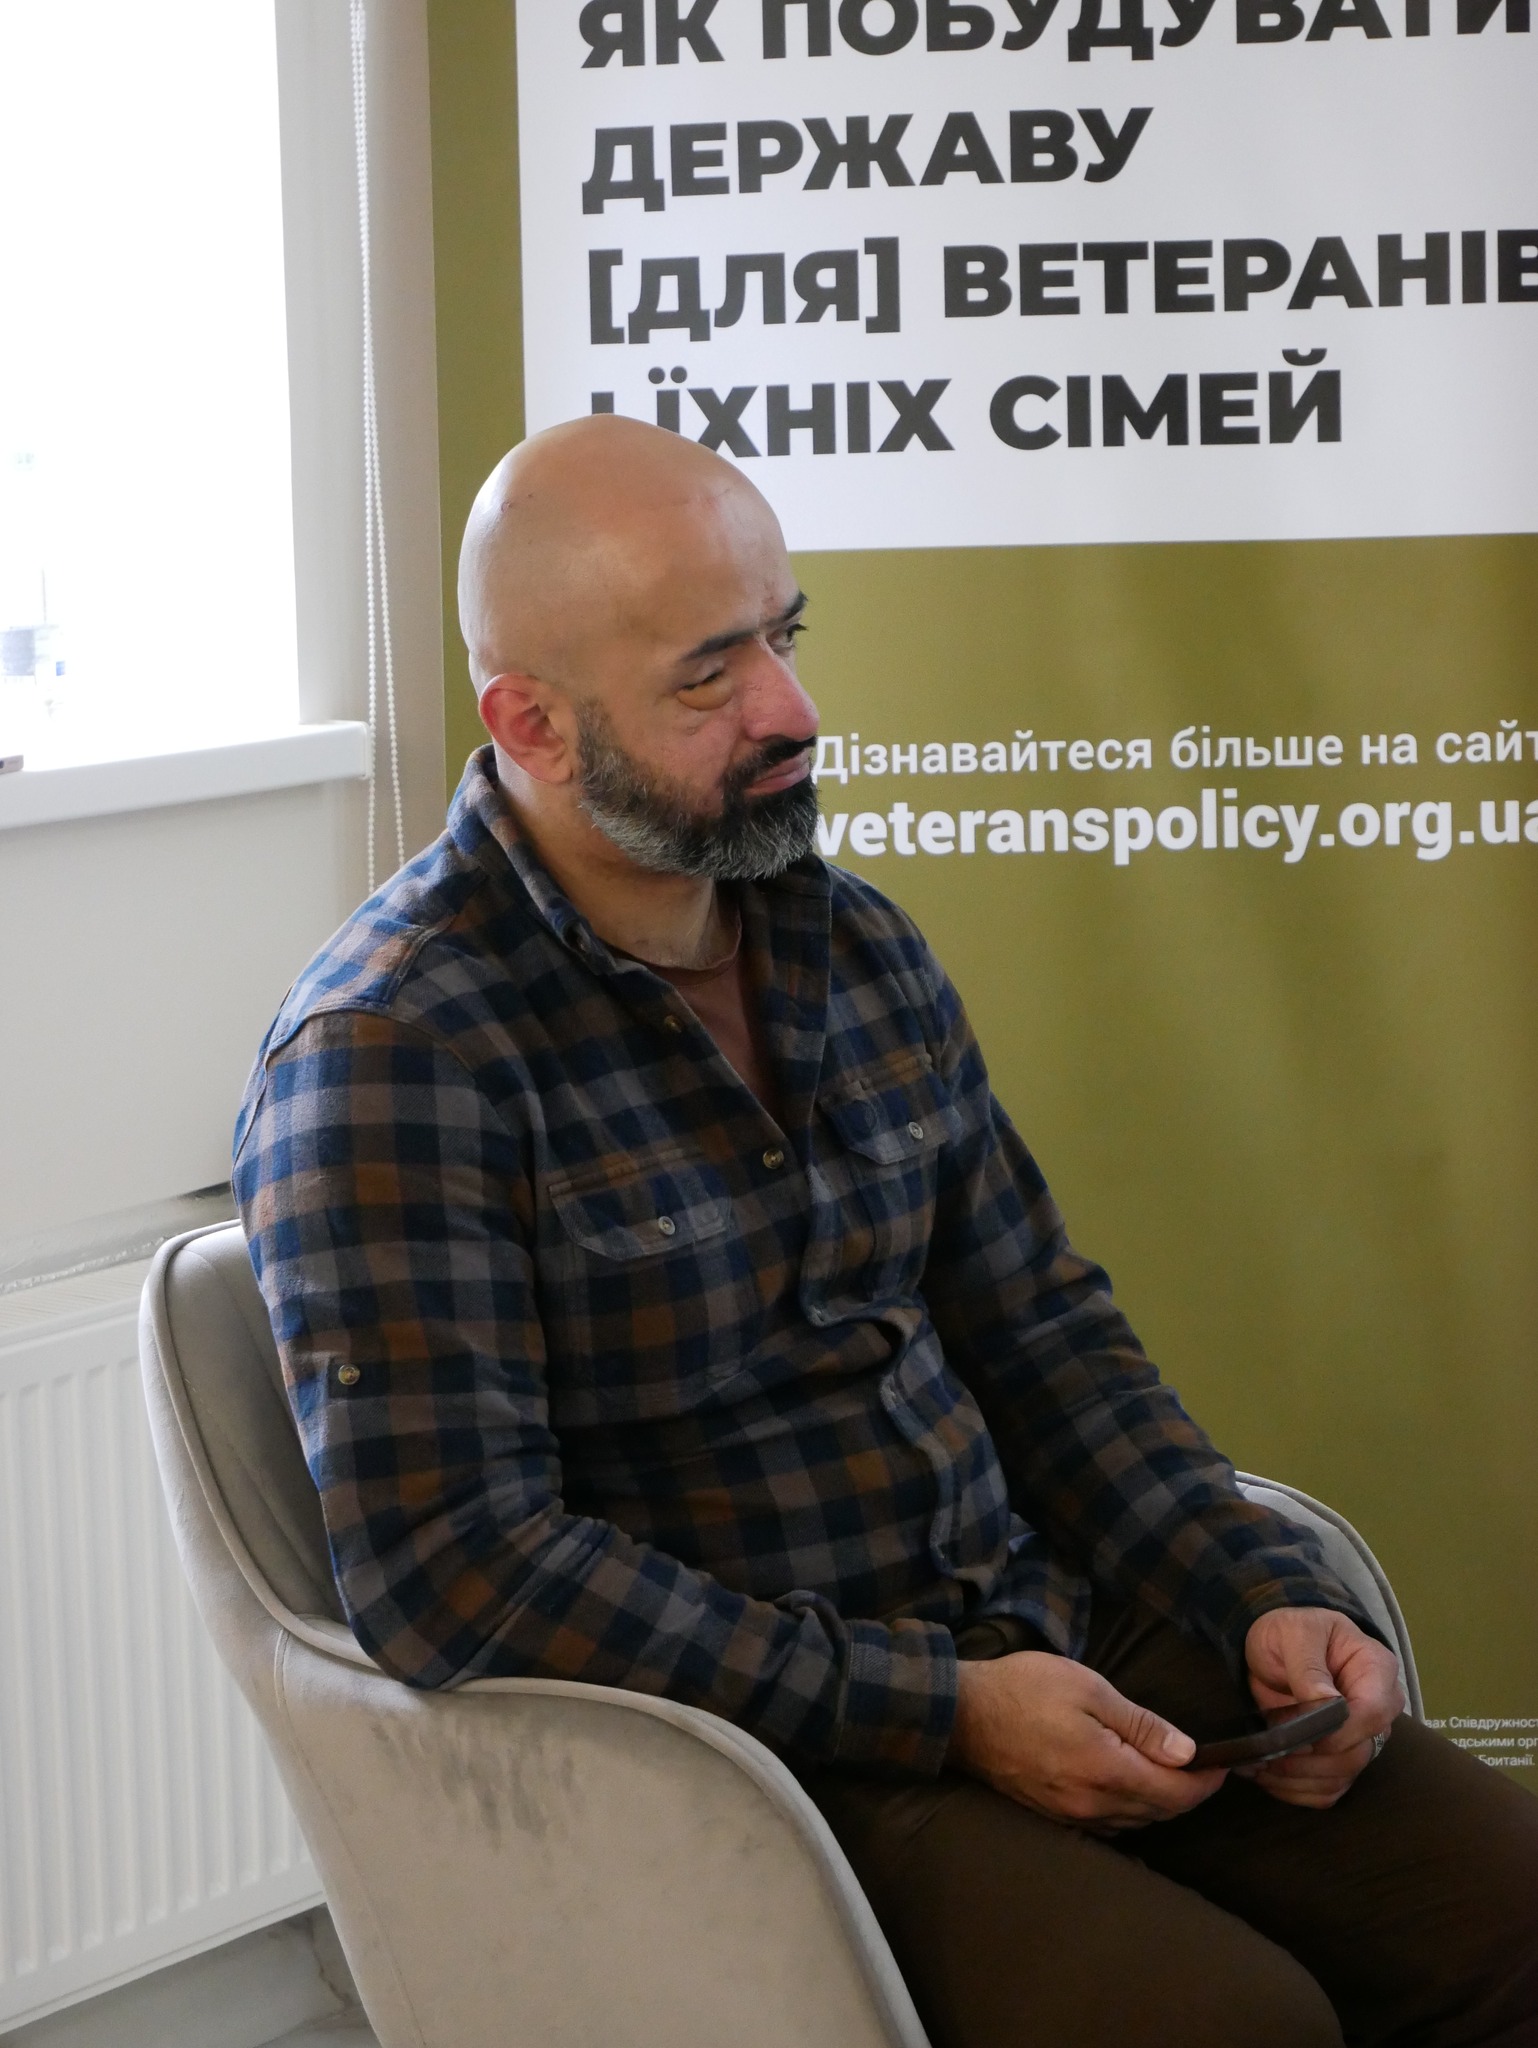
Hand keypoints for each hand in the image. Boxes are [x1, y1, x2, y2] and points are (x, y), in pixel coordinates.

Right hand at [949, 1651, 1226, 1831]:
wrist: (962, 1714)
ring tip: (1173, 1776)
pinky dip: (1131, 1810)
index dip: (1206, 1782)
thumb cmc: (1025, 1689)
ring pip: (1136, 1823)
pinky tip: (1131, 1787)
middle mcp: (1093, 1805)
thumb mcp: (1088, 1689)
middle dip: (1188, 1793)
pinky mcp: (1054, 1816)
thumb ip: (1141, 1724)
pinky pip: (1109, 1824)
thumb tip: (1188, 1752)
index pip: (1175, 1792)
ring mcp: (1072, 1816)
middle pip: (1159, 1812)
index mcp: (1106, 1771)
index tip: (1224, 1764)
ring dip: (1160, 1803)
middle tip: (1206, 1768)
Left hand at [1242, 1607, 1404, 1808]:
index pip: (1372, 1713)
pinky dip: (1296, 1790)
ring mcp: (1361, 1738)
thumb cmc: (1289, 1631)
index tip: (1302, 1732)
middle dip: (1309, 1758)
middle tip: (1268, 1750)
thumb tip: (1328, 1702)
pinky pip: (1327, 1790)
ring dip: (1297, 1778)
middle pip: (1358, 1753)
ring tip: (1259, 1764)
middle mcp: (1378, 1709)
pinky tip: (1267, 1775)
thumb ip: (1310, 1668)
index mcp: (1375, 1670)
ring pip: (1341, 1777)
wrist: (1274, 1646)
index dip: (1338, 1731)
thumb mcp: (1295, 1634)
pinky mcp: (1340, 1759)